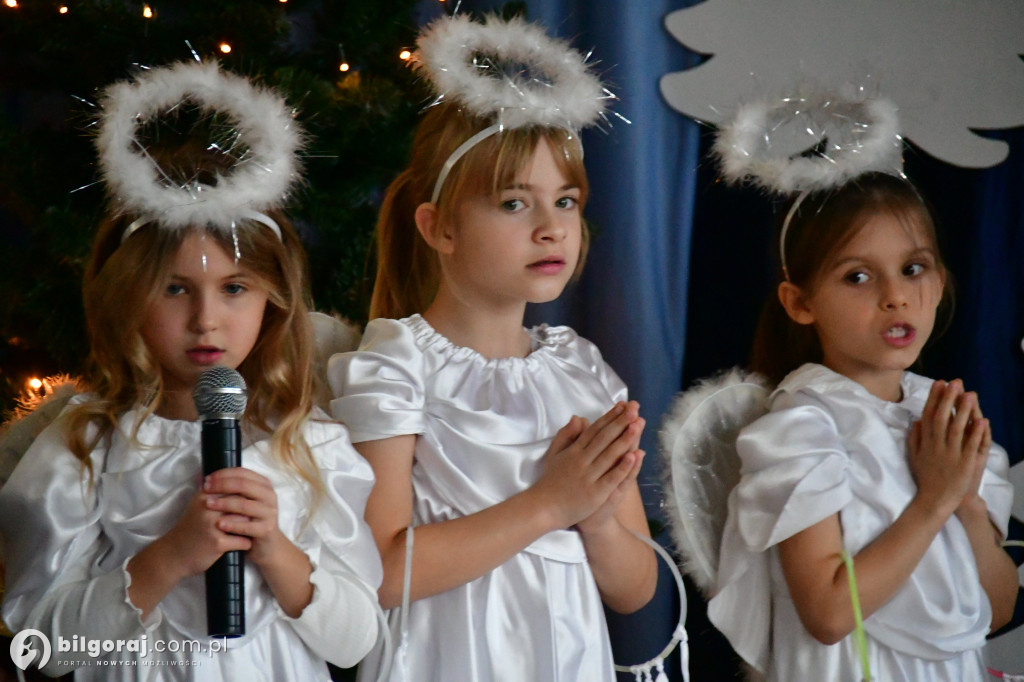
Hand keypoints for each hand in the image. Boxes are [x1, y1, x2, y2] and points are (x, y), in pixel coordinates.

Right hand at [155, 479, 253, 579]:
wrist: (174, 554)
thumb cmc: (190, 528)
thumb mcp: (196, 505)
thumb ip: (210, 490)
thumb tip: (221, 473)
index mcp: (205, 496)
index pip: (235, 488)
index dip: (245, 496)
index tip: (249, 502)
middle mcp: (208, 508)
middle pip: (242, 503)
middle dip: (249, 511)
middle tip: (254, 517)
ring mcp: (213, 526)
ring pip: (246, 521)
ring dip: (249, 527)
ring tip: (248, 530)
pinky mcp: (218, 543)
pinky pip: (243, 541)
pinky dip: (245, 543)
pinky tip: (241, 544)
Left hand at [202, 467, 289, 568]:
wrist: (265, 545)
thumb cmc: (248, 520)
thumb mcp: (240, 501)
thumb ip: (225, 489)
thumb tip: (199, 478)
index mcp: (263, 485)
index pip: (242, 472)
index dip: (223, 474)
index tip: (206, 479)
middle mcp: (269, 496)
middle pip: (244, 485)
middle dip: (222, 486)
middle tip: (205, 490)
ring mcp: (269, 512)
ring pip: (245, 504)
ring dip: (225, 504)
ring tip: (208, 505)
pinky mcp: (267, 529)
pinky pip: (247, 526)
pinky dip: (232, 524)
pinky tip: (219, 524)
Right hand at [531, 401, 644, 529]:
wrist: (544, 508)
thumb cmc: (550, 481)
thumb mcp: (554, 454)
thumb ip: (566, 435)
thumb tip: (578, 417)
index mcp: (574, 450)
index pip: (594, 430)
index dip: (609, 417)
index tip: (623, 406)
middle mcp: (582, 460)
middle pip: (604, 438)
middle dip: (621, 422)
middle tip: (635, 408)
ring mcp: (589, 476)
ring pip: (610, 455)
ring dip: (625, 439)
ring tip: (637, 425)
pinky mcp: (595, 493)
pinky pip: (611, 478)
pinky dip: (622, 467)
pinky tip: (634, 456)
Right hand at [908, 379, 989, 517]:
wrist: (935, 500)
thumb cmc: (926, 478)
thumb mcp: (914, 456)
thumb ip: (915, 438)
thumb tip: (917, 421)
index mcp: (925, 442)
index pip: (929, 415)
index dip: (934, 398)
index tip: (939, 383)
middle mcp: (937, 445)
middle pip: (942, 418)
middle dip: (948, 399)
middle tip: (954, 382)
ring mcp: (950, 454)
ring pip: (957, 428)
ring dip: (963, 411)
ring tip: (969, 395)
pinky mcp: (964, 463)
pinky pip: (970, 446)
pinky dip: (976, 433)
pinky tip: (981, 420)